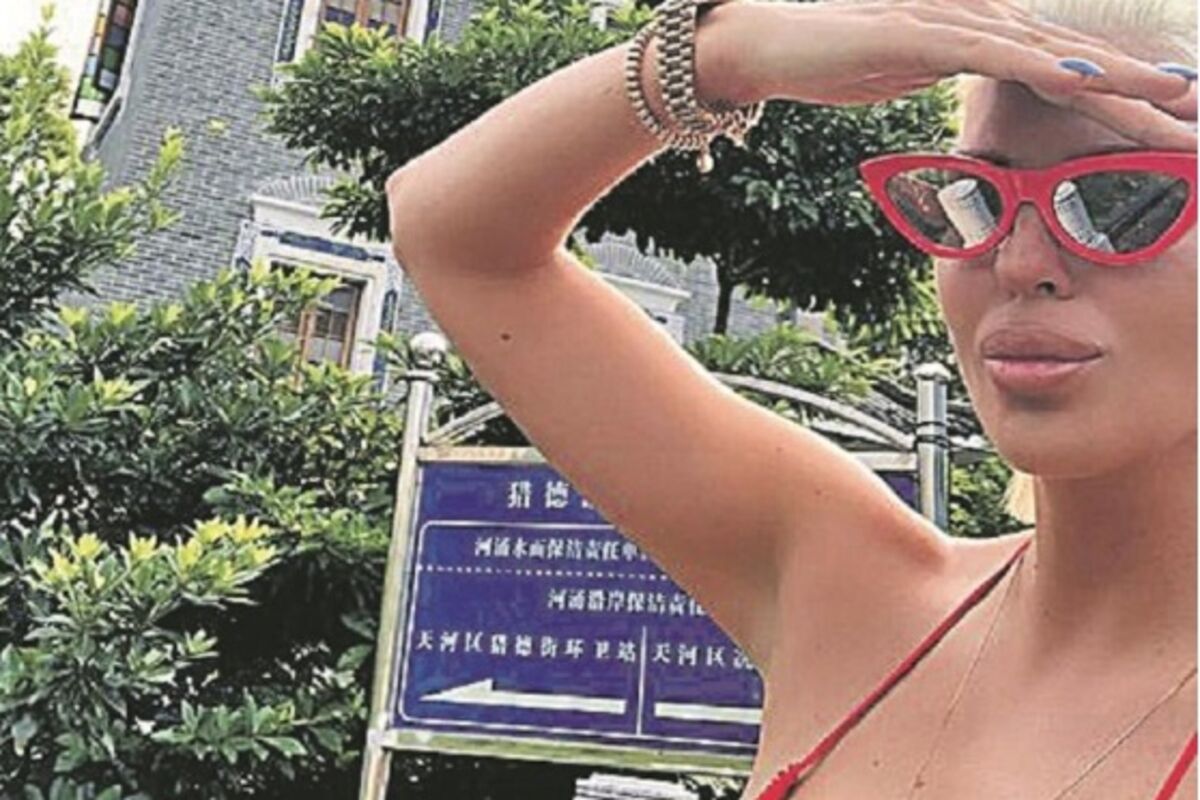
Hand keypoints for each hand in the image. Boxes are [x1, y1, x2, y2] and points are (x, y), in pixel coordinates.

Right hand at [731, 0, 1196, 148]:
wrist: (771, 43)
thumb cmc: (834, 62)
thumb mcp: (907, 77)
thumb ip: (948, 78)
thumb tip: (968, 102)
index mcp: (984, 37)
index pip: (1066, 68)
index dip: (1122, 92)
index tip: (1172, 119)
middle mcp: (984, 22)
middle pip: (1076, 59)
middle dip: (1143, 86)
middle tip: (1199, 109)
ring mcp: (958, 23)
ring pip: (1052, 53)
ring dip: (1117, 76)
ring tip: (1175, 95)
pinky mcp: (927, 34)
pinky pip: (997, 53)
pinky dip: (1045, 66)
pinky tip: (1086, 76)